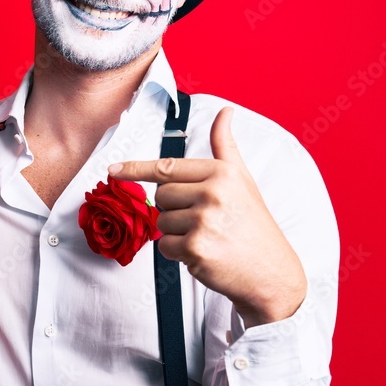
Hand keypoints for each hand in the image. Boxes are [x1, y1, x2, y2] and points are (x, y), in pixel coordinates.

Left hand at [108, 107, 305, 327]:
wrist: (273, 273)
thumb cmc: (253, 224)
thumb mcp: (243, 180)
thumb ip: (225, 146)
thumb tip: (224, 111)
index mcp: (222, 173)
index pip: (166, 167)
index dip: (135, 169)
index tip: (112, 170)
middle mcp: (213, 193)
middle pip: (161, 196)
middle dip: (174, 210)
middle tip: (204, 221)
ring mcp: (204, 221)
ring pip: (161, 223)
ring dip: (176, 233)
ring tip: (207, 237)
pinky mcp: (196, 248)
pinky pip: (164, 247)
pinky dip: (178, 253)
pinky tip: (204, 254)